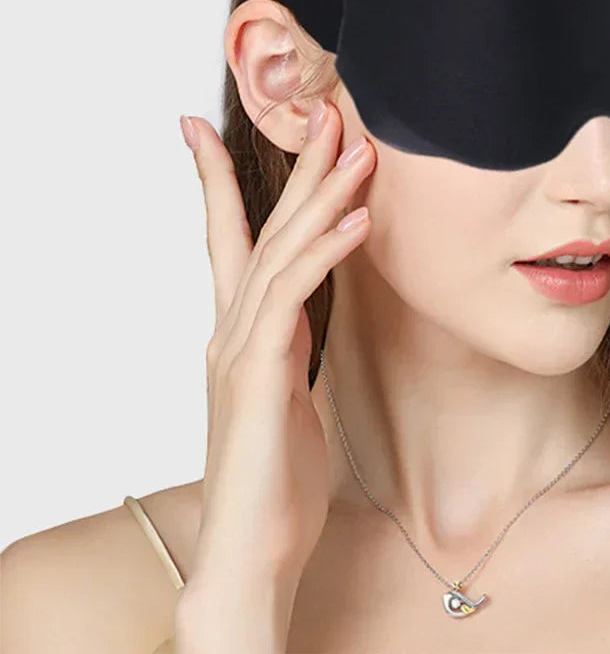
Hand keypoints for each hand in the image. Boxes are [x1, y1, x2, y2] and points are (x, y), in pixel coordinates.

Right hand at [176, 98, 373, 644]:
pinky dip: (324, 254)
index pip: (226, 239)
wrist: (254, 547)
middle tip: (322, 110)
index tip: (203, 130)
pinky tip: (356, 222)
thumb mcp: (288, 389)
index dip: (217, 182)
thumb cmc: (276, 473)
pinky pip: (294, 299)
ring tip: (357, 148)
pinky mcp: (259, 376)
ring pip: (280, 251)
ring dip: (321, 195)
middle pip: (262, 228)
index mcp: (241, 330)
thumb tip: (306, 307)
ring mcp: (240, 349)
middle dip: (294, 167)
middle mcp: (233, 329)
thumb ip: (290, 341)